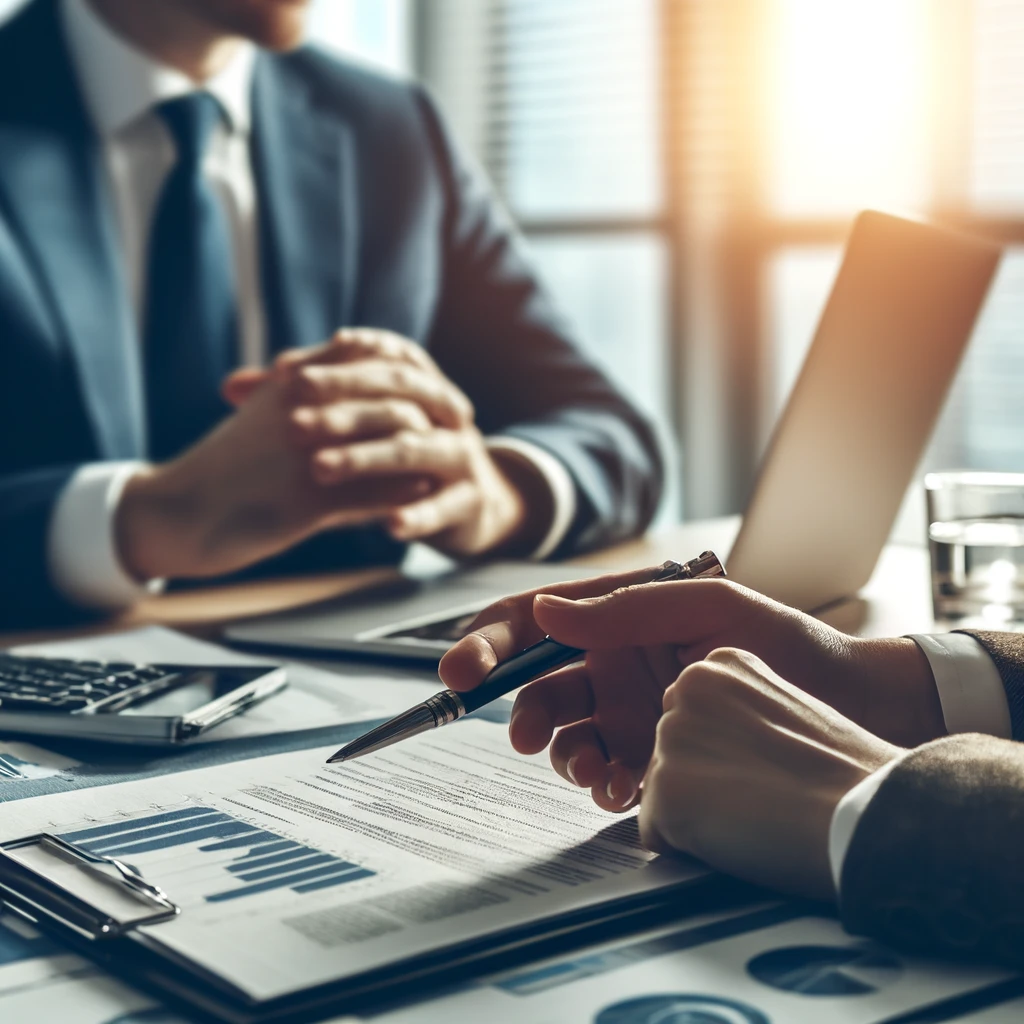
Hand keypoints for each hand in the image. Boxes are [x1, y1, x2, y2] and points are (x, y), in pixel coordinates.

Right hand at [115, 377, 427, 580]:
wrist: (174, 513)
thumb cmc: (223, 469)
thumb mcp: (262, 417)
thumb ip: (304, 397)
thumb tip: (347, 385)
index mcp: (292, 384)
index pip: (366, 353)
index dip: (410, 366)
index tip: (438, 384)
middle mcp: (305, 409)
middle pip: (391, 388)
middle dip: (435, 403)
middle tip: (464, 418)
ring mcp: (308, 454)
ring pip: (390, 435)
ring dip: (428, 444)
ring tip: (456, 455)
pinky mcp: (307, 503)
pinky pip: (373, 492)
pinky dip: (405, 493)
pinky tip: (428, 496)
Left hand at [224, 329, 545, 557]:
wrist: (468, 500)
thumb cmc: (397, 452)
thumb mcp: (357, 423)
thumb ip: (304, 403)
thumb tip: (231, 388)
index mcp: (418, 380)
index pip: (379, 356)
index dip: (332, 364)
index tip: (282, 374)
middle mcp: (446, 410)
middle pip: (399, 395)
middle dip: (345, 406)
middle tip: (292, 422)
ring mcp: (461, 453)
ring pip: (417, 447)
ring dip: (368, 457)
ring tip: (320, 469)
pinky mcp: (469, 498)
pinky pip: (445, 505)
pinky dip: (418, 514)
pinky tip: (387, 525)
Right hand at [438, 568, 943, 812]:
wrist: (851, 704)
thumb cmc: (786, 641)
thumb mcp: (709, 605)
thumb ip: (626, 608)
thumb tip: (547, 611)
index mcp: (619, 615)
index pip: (535, 620)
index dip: (488, 642)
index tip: (460, 669)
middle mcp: (614, 662)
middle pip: (537, 684)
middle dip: (519, 711)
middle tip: (522, 736)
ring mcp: (628, 711)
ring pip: (563, 735)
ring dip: (562, 755)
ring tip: (595, 771)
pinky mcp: (647, 755)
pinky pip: (600, 771)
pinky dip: (597, 782)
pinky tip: (620, 786)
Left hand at [640, 648, 902, 899]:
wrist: (869, 810)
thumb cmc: (848, 774)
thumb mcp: (787, 708)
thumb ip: (739, 715)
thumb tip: (712, 748)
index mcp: (719, 664)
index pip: (692, 722)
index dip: (729, 758)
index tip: (768, 767)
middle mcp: (685, 688)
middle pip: (669, 754)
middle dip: (704, 784)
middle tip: (764, 795)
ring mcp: (670, 737)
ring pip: (661, 793)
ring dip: (697, 816)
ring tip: (757, 814)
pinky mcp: (664, 788)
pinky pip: (656, 833)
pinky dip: (687, 850)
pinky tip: (738, 838)